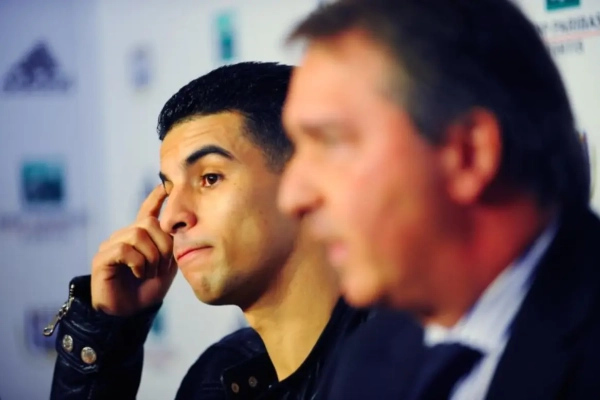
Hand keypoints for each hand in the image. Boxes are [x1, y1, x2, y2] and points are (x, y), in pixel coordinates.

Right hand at [91, 185, 176, 315]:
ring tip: (149, 272)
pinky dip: (138, 263)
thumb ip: (172, 246)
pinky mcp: (102, 258)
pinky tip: (139, 274)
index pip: (146, 211)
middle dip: (162, 245)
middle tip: (162, 266)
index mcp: (140, 237)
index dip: (156, 198)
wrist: (130, 314)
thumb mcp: (167, 265)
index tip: (168, 185)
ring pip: (138, 235)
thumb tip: (179, 227)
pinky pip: (125, 250)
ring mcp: (111, 246)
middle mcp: (124, 237)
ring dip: (151, 257)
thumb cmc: (147, 290)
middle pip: (148, 224)